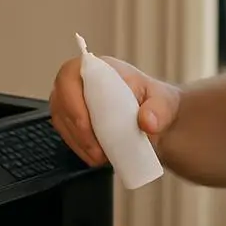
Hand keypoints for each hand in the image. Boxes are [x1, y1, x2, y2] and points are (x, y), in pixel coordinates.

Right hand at [48, 54, 180, 166]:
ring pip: (62, 121)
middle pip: (61, 101)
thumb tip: (147, 122)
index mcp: (98, 68)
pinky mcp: (71, 121)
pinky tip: (96, 157)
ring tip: (100, 157)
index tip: (85, 123)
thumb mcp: (164, 102)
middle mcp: (79, 82)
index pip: (70, 75)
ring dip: (79, 142)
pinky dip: (80, 148)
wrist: (154, 118)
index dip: (72, 99)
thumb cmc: (154, 102)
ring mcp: (71, 102)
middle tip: (97, 151)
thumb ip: (158, 110)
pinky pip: (67, 134)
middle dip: (77, 130)